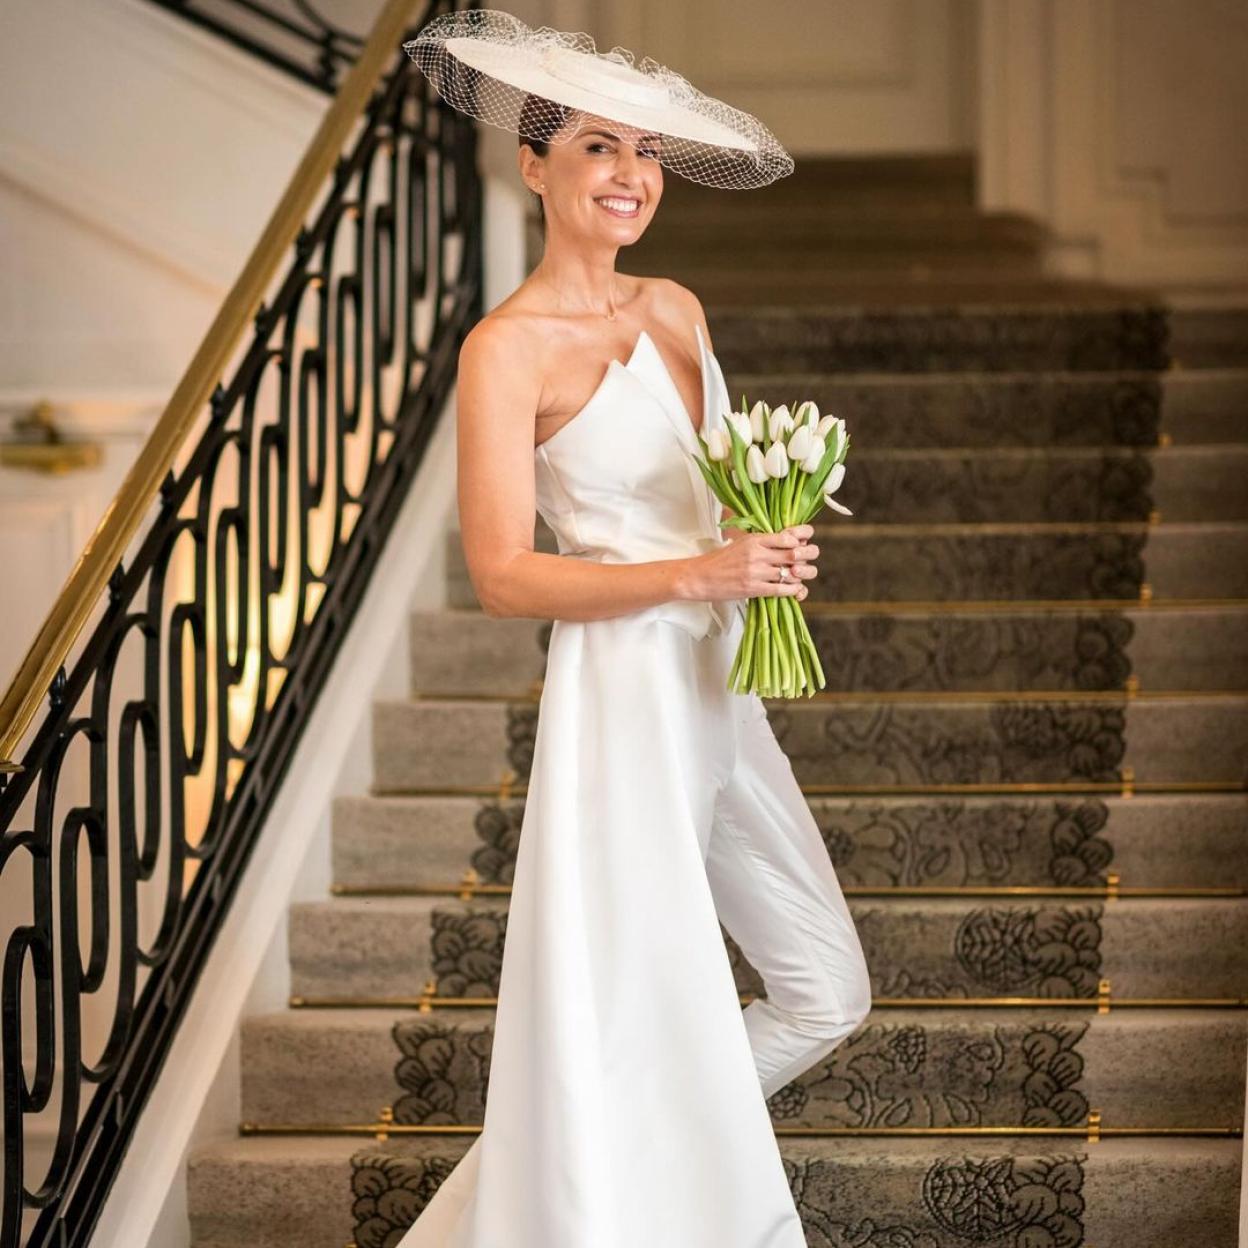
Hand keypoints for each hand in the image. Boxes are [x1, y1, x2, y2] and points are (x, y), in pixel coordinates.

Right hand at [686, 524, 817, 601]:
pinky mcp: (753, 589)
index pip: (788, 535)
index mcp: (754, 539)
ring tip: (799, 575)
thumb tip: (788, 540)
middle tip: (809, 559)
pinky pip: (781, 589)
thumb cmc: (720, 560)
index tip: (806, 539)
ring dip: (801, 575)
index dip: (803, 536)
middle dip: (808, 556)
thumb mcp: (740, 542)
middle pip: (795, 554)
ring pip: (791, 573)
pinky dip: (793, 590)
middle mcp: (757, 554)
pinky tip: (794, 589)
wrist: (699, 577)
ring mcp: (755, 572)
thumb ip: (762, 541)